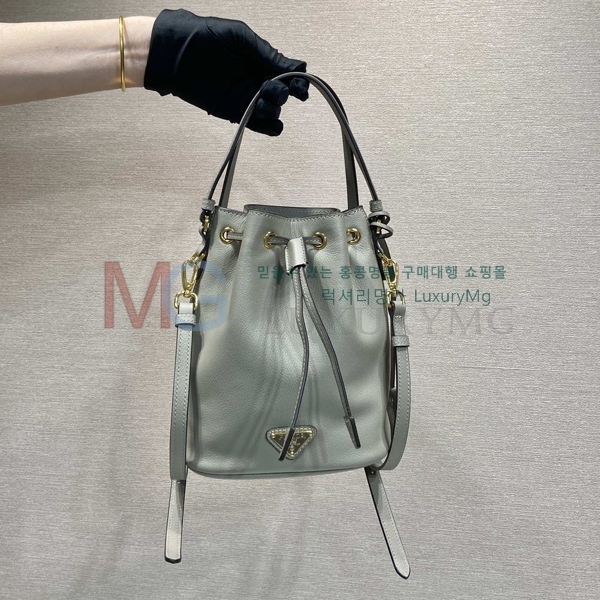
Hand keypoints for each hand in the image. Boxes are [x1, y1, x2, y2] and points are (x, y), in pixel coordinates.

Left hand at [143, 8, 308, 135]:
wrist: (175, 54)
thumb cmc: (203, 37)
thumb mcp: (240, 37)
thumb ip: (267, 54)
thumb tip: (296, 66)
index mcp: (260, 61)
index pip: (288, 74)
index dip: (298, 82)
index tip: (300, 87)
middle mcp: (256, 80)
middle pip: (282, 95)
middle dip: (282, 94)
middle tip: (270, 89)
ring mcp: (246, 98)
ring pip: (272, 111)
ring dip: (273, 110)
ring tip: (261, 103)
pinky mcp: (235, 113)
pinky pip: (258, 125)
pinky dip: (268, 128)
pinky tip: (269, 123)